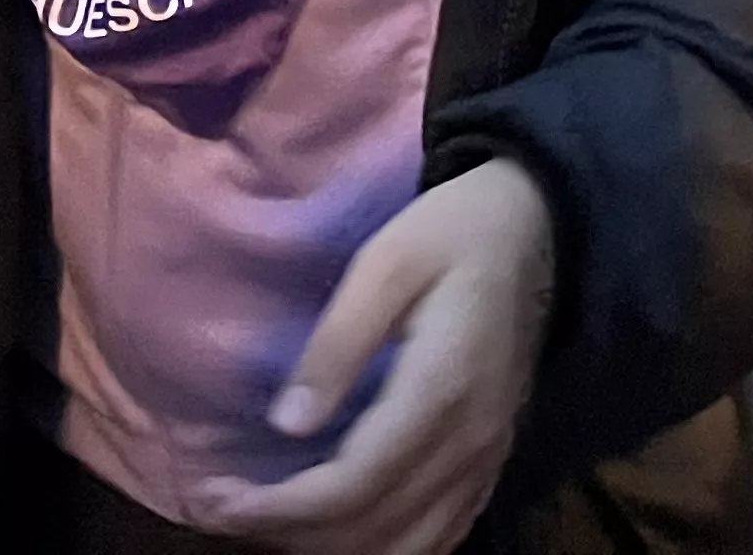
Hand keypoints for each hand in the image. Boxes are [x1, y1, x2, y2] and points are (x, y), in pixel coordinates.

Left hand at [196, 158, 555, 554]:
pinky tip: (334, 528)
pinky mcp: (490, 464)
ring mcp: (486, 460)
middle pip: (372, 532)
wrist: (533, 229)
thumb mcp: (386, 262)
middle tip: (223, 508)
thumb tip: (287, 426)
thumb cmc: (451, 234)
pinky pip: (438, 538)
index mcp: (440, 389)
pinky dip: (381, 549)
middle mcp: (469, 443)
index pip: (353, 486)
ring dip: (330, 548)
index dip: (281, 508)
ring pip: (404, 548)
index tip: (219, 498)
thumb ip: (338, 343)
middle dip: (288, 533)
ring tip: (270, 519)